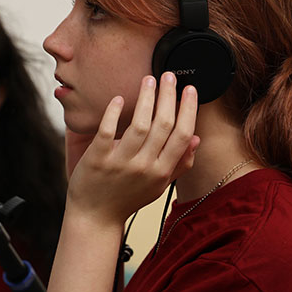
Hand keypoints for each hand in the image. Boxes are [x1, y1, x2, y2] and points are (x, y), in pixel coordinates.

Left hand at [65, 72, 199, 226]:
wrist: (95, 216)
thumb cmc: (127, 198)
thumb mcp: (158, 186)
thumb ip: (179, 164)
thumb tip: (197, 140)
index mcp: (162, 172)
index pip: (182, 135)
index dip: (188, 110)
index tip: (190, 89)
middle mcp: (145, 167)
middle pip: (163, 125)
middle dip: (169, 96)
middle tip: (168, 75)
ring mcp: (121, 163)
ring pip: (139, 125)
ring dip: (146, 99)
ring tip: (148, 80)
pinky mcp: (97, 159)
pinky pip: (107, 131)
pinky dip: (113, 113)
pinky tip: (118, 98)